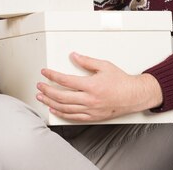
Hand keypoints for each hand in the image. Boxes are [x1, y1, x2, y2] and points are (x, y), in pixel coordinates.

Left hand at [36, 52, 162, 121]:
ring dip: (50, 102)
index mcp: (91, 85)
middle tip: (39, 85)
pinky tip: (54, 109)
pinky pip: (73, 117)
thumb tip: (73, 56)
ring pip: (65, 108)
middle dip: (47, 90)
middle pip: (62, 96)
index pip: (65, 81)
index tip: (45, 72)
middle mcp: (89, 99)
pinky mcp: (92, 117)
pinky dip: (61, 113)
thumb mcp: (104, 65)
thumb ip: (87, 61)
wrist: (134, 96)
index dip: (52, 76)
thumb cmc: (121, 81)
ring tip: (41, 97)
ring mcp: (90, 110)